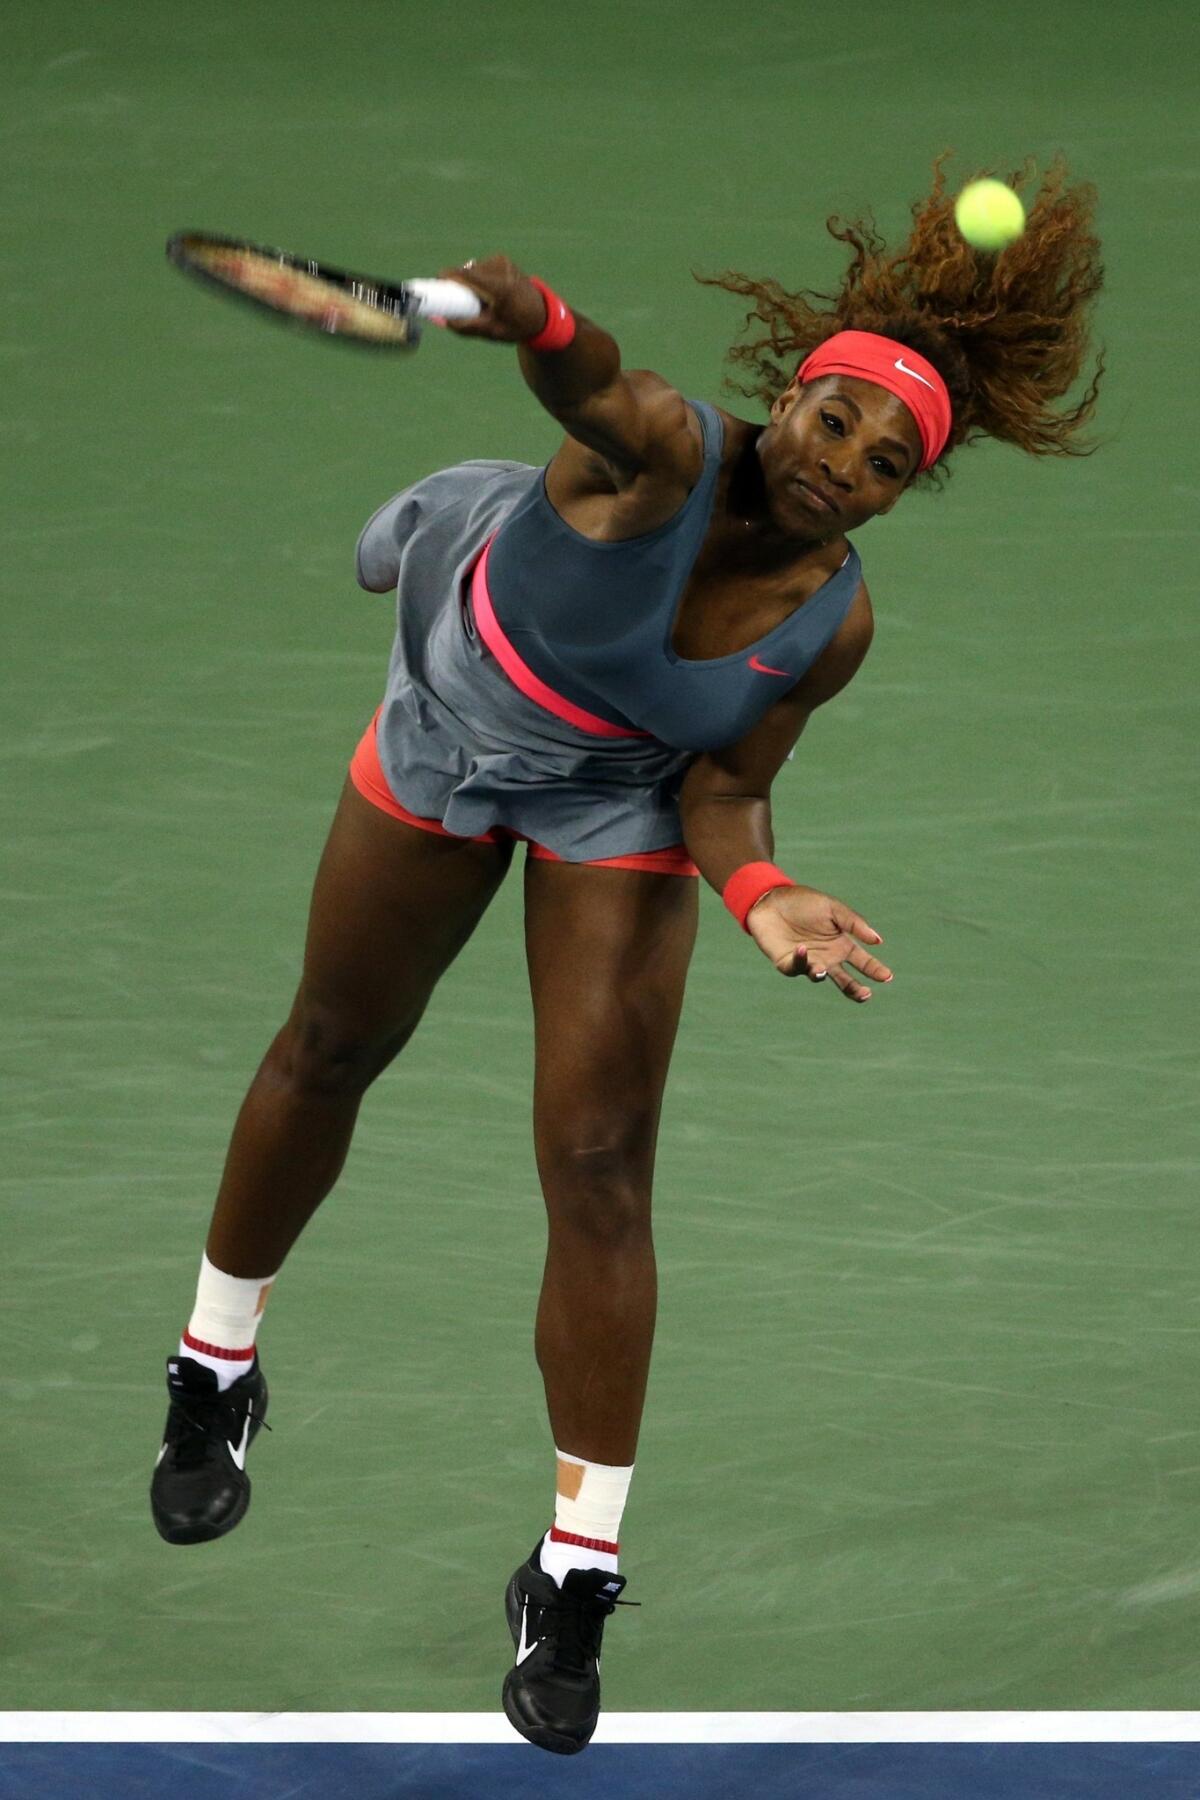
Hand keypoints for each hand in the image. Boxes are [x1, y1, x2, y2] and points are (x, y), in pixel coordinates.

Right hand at [433, 254, 548, 341]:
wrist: (542, 314)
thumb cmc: (516, 326)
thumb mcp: (490, 332)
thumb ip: (463, 326)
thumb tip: (435, 319)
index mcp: (500, 289)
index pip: (465, 275)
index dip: (445, 278)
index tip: (432, 286)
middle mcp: (501, 270)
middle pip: (465, 273)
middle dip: (457, 286)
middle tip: (458, 304)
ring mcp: (502, 261)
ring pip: (471, 270)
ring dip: (468, 283)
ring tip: (479, 300)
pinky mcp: (501, 258)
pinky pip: (479, 268)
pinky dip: (477, 278)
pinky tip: (486, 292)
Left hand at [746, 883, 892, 1002]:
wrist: (772, 898)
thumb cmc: (805, 902)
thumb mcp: (834, 909)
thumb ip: (854, 924)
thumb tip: (878, 941)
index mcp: (841, 945)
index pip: (862, 962)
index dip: (875, 970)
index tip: (887, 976)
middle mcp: (827, 957)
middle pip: (845, 980)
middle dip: (856, 990)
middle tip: (866, 994)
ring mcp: (808, 962)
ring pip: (819, 976)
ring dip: (820, 973)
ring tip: (822, 969)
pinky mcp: (787, 963)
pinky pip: (796, 967)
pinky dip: (800, 961)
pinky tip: (802, 949)